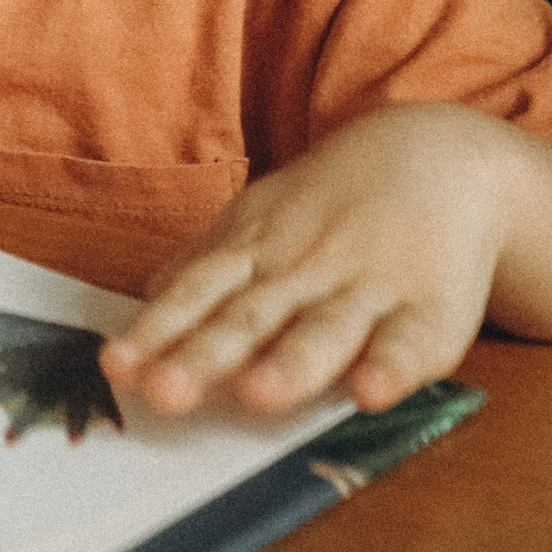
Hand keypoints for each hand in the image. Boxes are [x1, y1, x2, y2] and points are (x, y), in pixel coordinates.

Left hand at [101, 106, 511, 420]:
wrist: (435, 155)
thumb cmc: (332, 206)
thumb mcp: (262, 219)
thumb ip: (209, 264)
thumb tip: (146, 300)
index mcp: (258, 250)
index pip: (197, 293)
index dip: (156, 329)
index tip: (116, 366)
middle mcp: (304, 270)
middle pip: (249, 318)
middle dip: (206, 355)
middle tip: (164, 392)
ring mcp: (367, 289)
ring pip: (324, 332)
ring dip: (292, 364)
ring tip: (258, 396)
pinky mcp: (430, 311)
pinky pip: (410, 344)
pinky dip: (392, 369)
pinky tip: (371, 393)